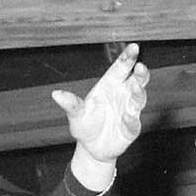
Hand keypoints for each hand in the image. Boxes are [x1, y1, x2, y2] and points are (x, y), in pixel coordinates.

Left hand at [56, 43, 148, 168]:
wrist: (91, 148)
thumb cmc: (85, 125)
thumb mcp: (76, 114)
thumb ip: (70, 103)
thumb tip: (55, 94)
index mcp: (109, 85)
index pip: (121, 68)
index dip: (128, 57)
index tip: (134, 47)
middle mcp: (122, 95)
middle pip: (136, 80)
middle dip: (140, 73)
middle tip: (140, 66)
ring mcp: (129, 111)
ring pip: (139, 98)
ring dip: (139, 93)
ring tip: (135, 87)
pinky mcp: (131, 128)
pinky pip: (133, 122)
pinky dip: (131, 119)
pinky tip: (127, 116)